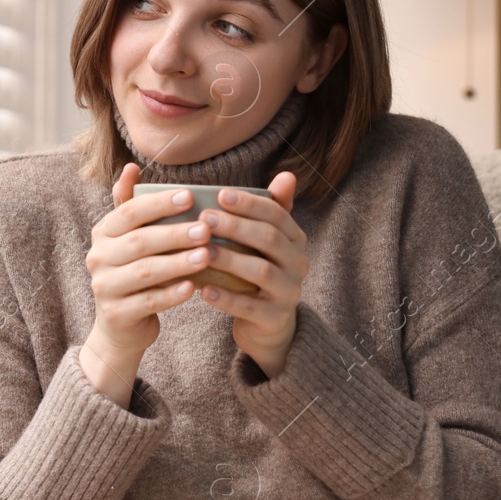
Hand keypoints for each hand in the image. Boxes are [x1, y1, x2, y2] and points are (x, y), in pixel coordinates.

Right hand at [79, 163, 214, 405]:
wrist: (121, 326)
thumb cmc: (134, 273)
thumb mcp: (129, 239)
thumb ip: (131, 206)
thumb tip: (132, 168)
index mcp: (102, 233)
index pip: (129, 212)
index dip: (158, 204)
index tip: (190, 197)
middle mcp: (97, 258)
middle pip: (139, 241)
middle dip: (174, 233)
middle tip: (206, 228)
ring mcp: (104, 287)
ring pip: (145, 271)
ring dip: (177, 262)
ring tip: (206, 256)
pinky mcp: (117, 314)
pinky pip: (148, 301)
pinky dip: (171, 294)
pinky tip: (193, 287)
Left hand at [196, 171, 308, 378]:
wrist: (267, 325)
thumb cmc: (258, 272)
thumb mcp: (266, 242)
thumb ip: (272, 210)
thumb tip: (287, 174)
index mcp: (296, 240)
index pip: (276, 214)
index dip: (249, 204)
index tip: (219, 194)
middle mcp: (299, 263)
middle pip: (268, 239)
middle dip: (236, 226)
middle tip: (204, 218)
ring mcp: (290, 292)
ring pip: (261, 271)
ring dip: (229, 259)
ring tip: (202, 251)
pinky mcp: (275, 318)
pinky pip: (250, 307)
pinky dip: (226, 298)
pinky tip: (203, 289)